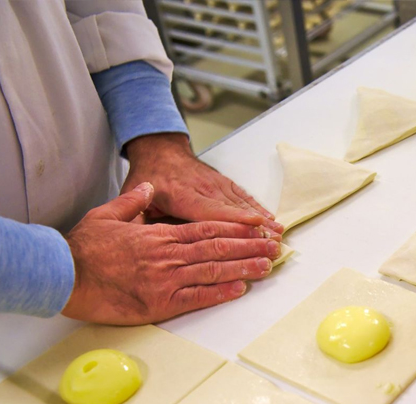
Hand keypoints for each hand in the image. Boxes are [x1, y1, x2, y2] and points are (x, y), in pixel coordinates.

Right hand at [62, 182, 280, 323]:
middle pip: (218, 248)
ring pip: (214, 271)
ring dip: (244, 268)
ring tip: (267, 266)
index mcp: (159, 235)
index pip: (206, 229)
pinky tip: (241, 289)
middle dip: (249, 246)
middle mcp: (168, 255)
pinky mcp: (160, 303)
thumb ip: (131, 202)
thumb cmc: (82, 248)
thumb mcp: (106, 215)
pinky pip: (197, 297)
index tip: (256, 228)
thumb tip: (145, 189)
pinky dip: (220, 293)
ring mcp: (166, 279)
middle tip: (274, 246)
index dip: (235, 228)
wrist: (63, 275)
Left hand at [123, 133, 283, 235]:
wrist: (160, 150)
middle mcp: (204, 188)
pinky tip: (272, 220)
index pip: (210, 210)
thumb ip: (140, 218)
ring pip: (243, 204)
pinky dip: (260, 208)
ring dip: (263, 219)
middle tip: (273, 243)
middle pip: (234, 210)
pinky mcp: (225, 184)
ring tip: (278, 234)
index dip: (233, 220)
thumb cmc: (148, 177)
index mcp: (181, 195)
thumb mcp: (137, 196)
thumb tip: (140, 241)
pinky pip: (245, 197)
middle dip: (256, 226)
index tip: (254, 227)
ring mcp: (217, 184)